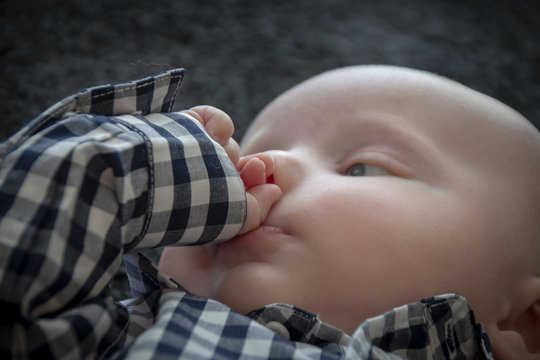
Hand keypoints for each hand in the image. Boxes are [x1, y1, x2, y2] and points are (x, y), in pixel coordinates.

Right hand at [181, 106, 281, 234]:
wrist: (150, 176)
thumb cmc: (191, 203)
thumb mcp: (229, 219)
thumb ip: (256, 209)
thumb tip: (275, 192)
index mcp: (203, 206)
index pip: (241, 195)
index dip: (257, 189)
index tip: (270, 188)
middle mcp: (197, 180)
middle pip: (238, 171)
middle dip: (251, 170)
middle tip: (257, 168)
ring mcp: (191, 152)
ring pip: (231, 147)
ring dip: (230, 152)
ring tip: (217, 157)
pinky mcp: (187, 125)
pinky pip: (220, 121)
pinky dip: (220, 125)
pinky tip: (214, 134)